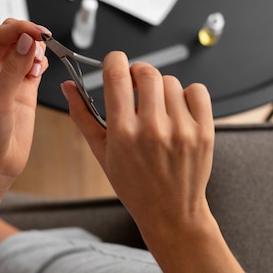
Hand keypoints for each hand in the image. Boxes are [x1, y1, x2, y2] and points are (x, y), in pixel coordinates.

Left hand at [0, 19, 48, 232]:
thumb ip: (14, 71)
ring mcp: (8, 80)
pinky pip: (34, 66)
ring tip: (38, 63)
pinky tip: (41, 68)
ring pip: (24, 50)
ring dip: (35, 49)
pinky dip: (41, 62)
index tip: (37, 31)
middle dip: (28, 35)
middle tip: (42, 41)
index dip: (19, 29)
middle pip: (11, 38)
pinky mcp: (23, 91)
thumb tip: (26, 42)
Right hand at [61, 51, 214, 229]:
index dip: (114, 61)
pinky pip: (197, 91)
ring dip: (161, 88)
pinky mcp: (204, 132)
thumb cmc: (134, 185)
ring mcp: (181, 130)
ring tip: (157, 109)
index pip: (117, 74)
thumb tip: (68, 86)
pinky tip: (178, 111)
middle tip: (136, 88)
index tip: (115, 65)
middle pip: (147, 72)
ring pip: (171, 81)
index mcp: (123, 133)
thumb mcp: (101, 153)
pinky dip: (187, 94)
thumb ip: (82, 115)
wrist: (170, 212)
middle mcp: (153, 129)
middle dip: (138, 74)